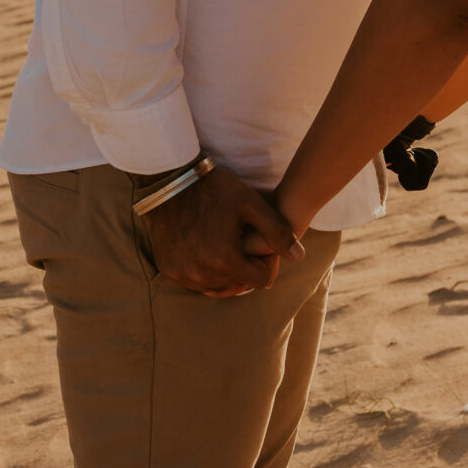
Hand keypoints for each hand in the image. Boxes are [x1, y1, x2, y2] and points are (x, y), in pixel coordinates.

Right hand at [136, 164, 298, 297]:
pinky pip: (195, 281)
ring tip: (225, 244)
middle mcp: (202, 272)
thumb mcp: (251, 203)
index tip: (259, 245)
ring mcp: (183, 273)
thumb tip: (299, 257)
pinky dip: (204, 271)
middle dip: (245, 268)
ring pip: (217, 285)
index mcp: (225, 258)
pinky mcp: (169, 269)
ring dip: (225, 272)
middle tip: (241, 242)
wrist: (168, 182)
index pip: (260, 279)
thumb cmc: (214, 189)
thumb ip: (277, 231)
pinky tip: (208, 250)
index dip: (265, 263)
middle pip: (238, 284)